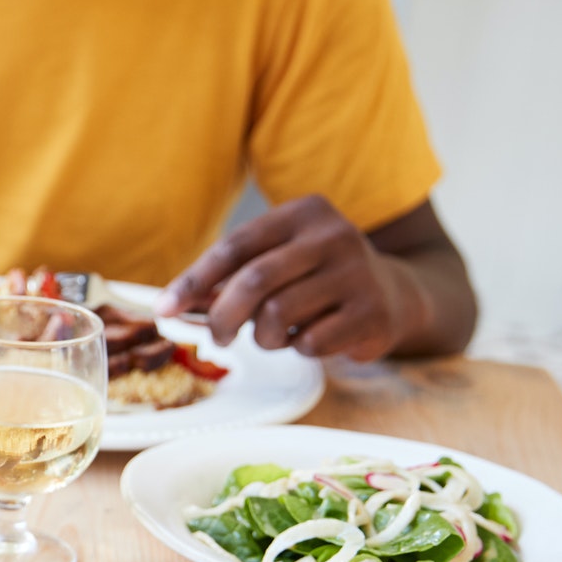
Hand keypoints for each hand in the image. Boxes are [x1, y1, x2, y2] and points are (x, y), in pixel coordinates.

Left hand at [159, 194, 425, 361]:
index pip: (236, 246)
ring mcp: (358, 273)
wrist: (397, 295)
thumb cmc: (318, 279)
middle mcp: (334, 235)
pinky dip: (297, 349)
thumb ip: (231, 278)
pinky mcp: (372, 313)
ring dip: (262, 338)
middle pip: (254, 281)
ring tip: (273, 336)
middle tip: (215, 337)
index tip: (164, 310)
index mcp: (304, 213)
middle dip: (223, 317)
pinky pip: (310, 343)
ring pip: (278, 315)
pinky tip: (311, 339)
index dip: (194, 280)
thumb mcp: (279, 262)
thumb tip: (173, 305)